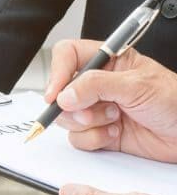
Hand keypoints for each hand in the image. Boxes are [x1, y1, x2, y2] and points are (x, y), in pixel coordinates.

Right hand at [47, 39, 176, 161]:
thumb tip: (65, 94)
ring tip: (113, 120)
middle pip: (61, 92)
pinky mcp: (99, 132)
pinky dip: (94, 139)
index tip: (56, 93)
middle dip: (74, 106)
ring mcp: (97, 109)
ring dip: (88, 123)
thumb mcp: (137, 86)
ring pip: (66, 118)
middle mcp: (99, 85)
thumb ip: (97, 85)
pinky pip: (77, 138)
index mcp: (109, 62)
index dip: (57, 72)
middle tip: (93, 110)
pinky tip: (115, 134)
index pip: (68, 55)